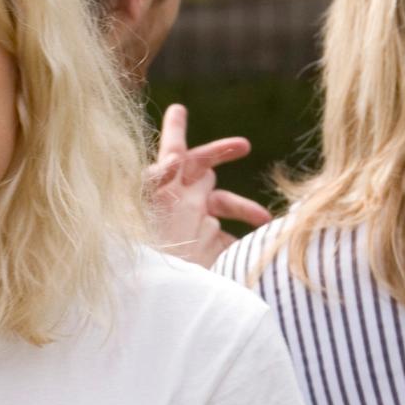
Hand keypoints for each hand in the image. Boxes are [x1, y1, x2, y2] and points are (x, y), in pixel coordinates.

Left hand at [147, 103, 269, 265]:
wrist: (148, 294)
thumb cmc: (140, 251)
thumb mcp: (140, 212)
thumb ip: (153, 182)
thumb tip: (175, 158)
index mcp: (165, 189)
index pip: (171, 152)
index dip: (176, 130)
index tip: (179, 110)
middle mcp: (181, 202)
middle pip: (202, 169)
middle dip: (221, 152)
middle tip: (243, 145)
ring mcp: (195, 224)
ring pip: (226, 205)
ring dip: (246, 208)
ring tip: (264, 220)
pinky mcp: (208, 248)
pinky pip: (233, 240)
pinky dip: (249, 242)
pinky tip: (262, 246)